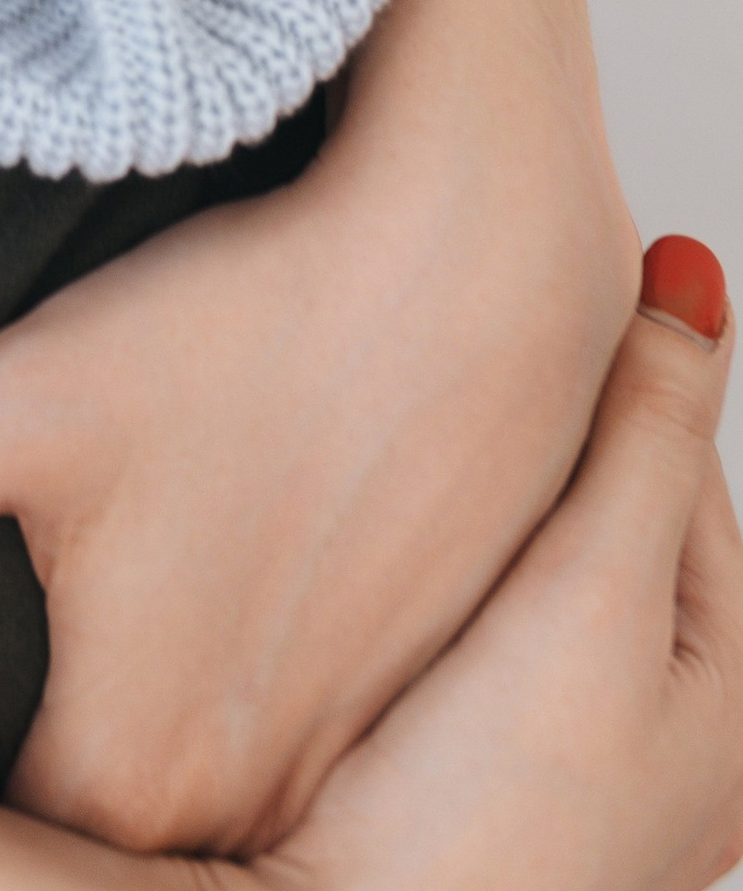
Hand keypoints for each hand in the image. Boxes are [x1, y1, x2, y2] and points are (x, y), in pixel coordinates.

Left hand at [0, 68, 631, 854]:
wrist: (463, 268)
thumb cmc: (229, 328)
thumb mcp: (1, 407)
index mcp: (120, 769)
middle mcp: (240, 808)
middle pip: (88, 846)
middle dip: (13, 792)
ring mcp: (351, 774)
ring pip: (198, 813)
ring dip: (132, 759)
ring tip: (73, 659)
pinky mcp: (417, 706)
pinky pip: (291, 768)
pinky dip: (236, 727)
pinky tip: (200, 624)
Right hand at [240, 243, 742, 890]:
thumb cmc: (482, 819)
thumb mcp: (594, 593)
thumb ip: (650, 435)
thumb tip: (702, 279)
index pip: (684, 468)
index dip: (609, 370)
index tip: (528, 286)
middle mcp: (684, 742)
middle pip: (617, 523)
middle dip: (546, 447)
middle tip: (456, 365)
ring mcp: (589, 768)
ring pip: (547, 576)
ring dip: (491, 513)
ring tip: (418, 453)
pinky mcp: (498, 785)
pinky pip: (493, 635)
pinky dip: (451, 582)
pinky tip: (396, 556)